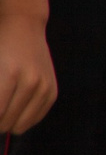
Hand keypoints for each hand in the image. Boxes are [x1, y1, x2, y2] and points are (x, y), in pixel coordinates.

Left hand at [0, 12, 55, 134]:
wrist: (23, 27)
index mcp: (10, 75)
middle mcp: (31, 82)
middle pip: (5, 123)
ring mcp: (45, 86)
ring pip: (20, 126)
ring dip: (8, 121)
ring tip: (4, 107)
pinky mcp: (52, 91)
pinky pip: (35, 120)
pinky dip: (23, 119)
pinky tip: (17, 106)